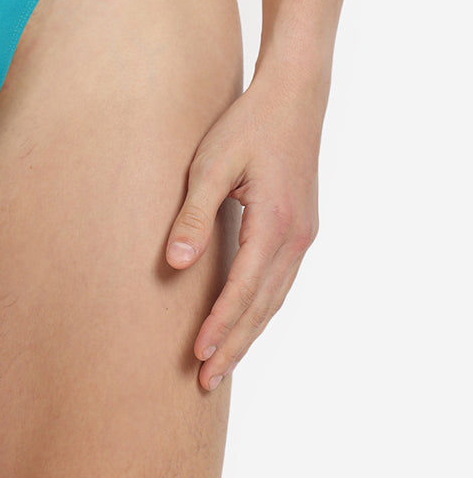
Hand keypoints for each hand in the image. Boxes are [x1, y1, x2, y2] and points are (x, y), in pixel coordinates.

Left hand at [165, 68, 323, 389]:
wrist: (295, 97)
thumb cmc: (248, 125)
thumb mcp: (210, 166)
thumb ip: (192, 216)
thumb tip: (174, 264)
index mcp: (274, 225)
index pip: (243, 291)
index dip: (220, 327)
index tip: (197, 357)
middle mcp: (296, 237)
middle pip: (263, 307)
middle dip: (234, 345)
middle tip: (206, 381)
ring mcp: (304, 234)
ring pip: (275, 299)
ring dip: (249, 332)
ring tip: (222, 363)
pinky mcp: (301, 228)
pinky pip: (281, 281)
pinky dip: (262, 308)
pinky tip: (245, 320)